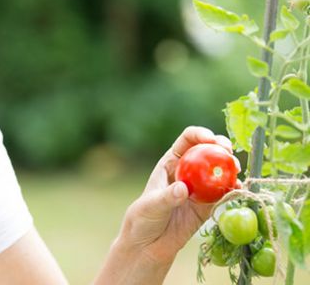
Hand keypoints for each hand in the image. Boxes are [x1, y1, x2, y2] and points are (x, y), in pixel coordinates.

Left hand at [119, 126, 240, 263]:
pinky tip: (238, 189)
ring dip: (230, 167)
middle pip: (207, 152)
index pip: (186, 141)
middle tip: (228, 153)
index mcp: (170, 163)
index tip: (210, 139)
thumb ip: (167, 197)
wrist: (149, 245)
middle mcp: (187, 172)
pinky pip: (223, 194)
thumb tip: (184, 188)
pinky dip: (233, 190)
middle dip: (221, 146)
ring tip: (236, 169)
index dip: (199, 135)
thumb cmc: (142, 220)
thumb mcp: (151, 206)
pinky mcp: (208, 205)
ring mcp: (200, 188)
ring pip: (219, 171)